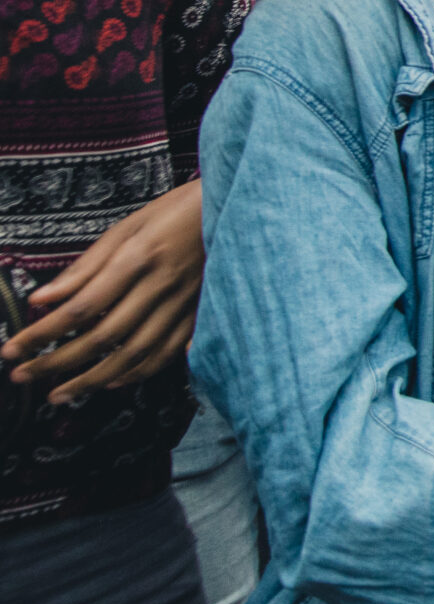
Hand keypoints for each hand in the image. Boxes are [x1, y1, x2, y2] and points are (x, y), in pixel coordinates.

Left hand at [4, 181, 204, 402]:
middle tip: (22, 377)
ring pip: (133, 355)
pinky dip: (137, 373)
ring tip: (57, 394)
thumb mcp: (127, 226)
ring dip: (91, 380)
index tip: (12, 350)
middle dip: (56, 363)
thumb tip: (42, 298)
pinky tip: (111, 383)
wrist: (241, 209)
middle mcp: (162, 285)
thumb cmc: (177, 212)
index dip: (41, 333)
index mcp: (140, 257)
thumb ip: (85, 266)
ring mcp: (185, 304)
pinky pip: (168, 354)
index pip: (80, 307)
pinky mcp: (200, 314)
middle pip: (102, 337)